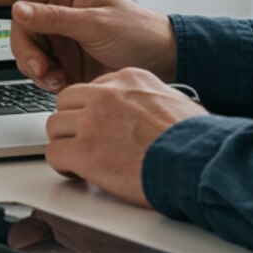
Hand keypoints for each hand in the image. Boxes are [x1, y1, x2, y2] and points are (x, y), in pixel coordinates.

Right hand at [0, 0, 177, 91]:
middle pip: (19, 29)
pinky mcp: (66, 64)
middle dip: (25, 51)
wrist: (166, 64)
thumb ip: (56, 17)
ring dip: (37, 70)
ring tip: (59, 80)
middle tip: (42, 69)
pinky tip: (65, 85)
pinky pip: (40, 72)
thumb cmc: (140, 33)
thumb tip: (20, 7)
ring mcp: (62, 41)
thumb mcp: (97, 24)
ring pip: (27, 54)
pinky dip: (46, 81)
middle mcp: (60, 16)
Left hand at [44, 68, 205, 206]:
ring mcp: (92, 121)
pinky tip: (78, 173)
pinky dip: (62, 166)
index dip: (92, 110)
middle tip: (85, 141)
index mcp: (129, 79)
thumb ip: (152, 99)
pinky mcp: (83, 151)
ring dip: (66, 144)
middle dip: (73, 123)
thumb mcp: (177, 103)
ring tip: (82, 160)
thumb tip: (152, 109)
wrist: (198, 162)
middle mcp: (106, 95)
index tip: (99, 125)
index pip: (92, 88)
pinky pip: (54, 154)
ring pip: (55, 126)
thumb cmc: (196, 140)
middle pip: (66, 102)